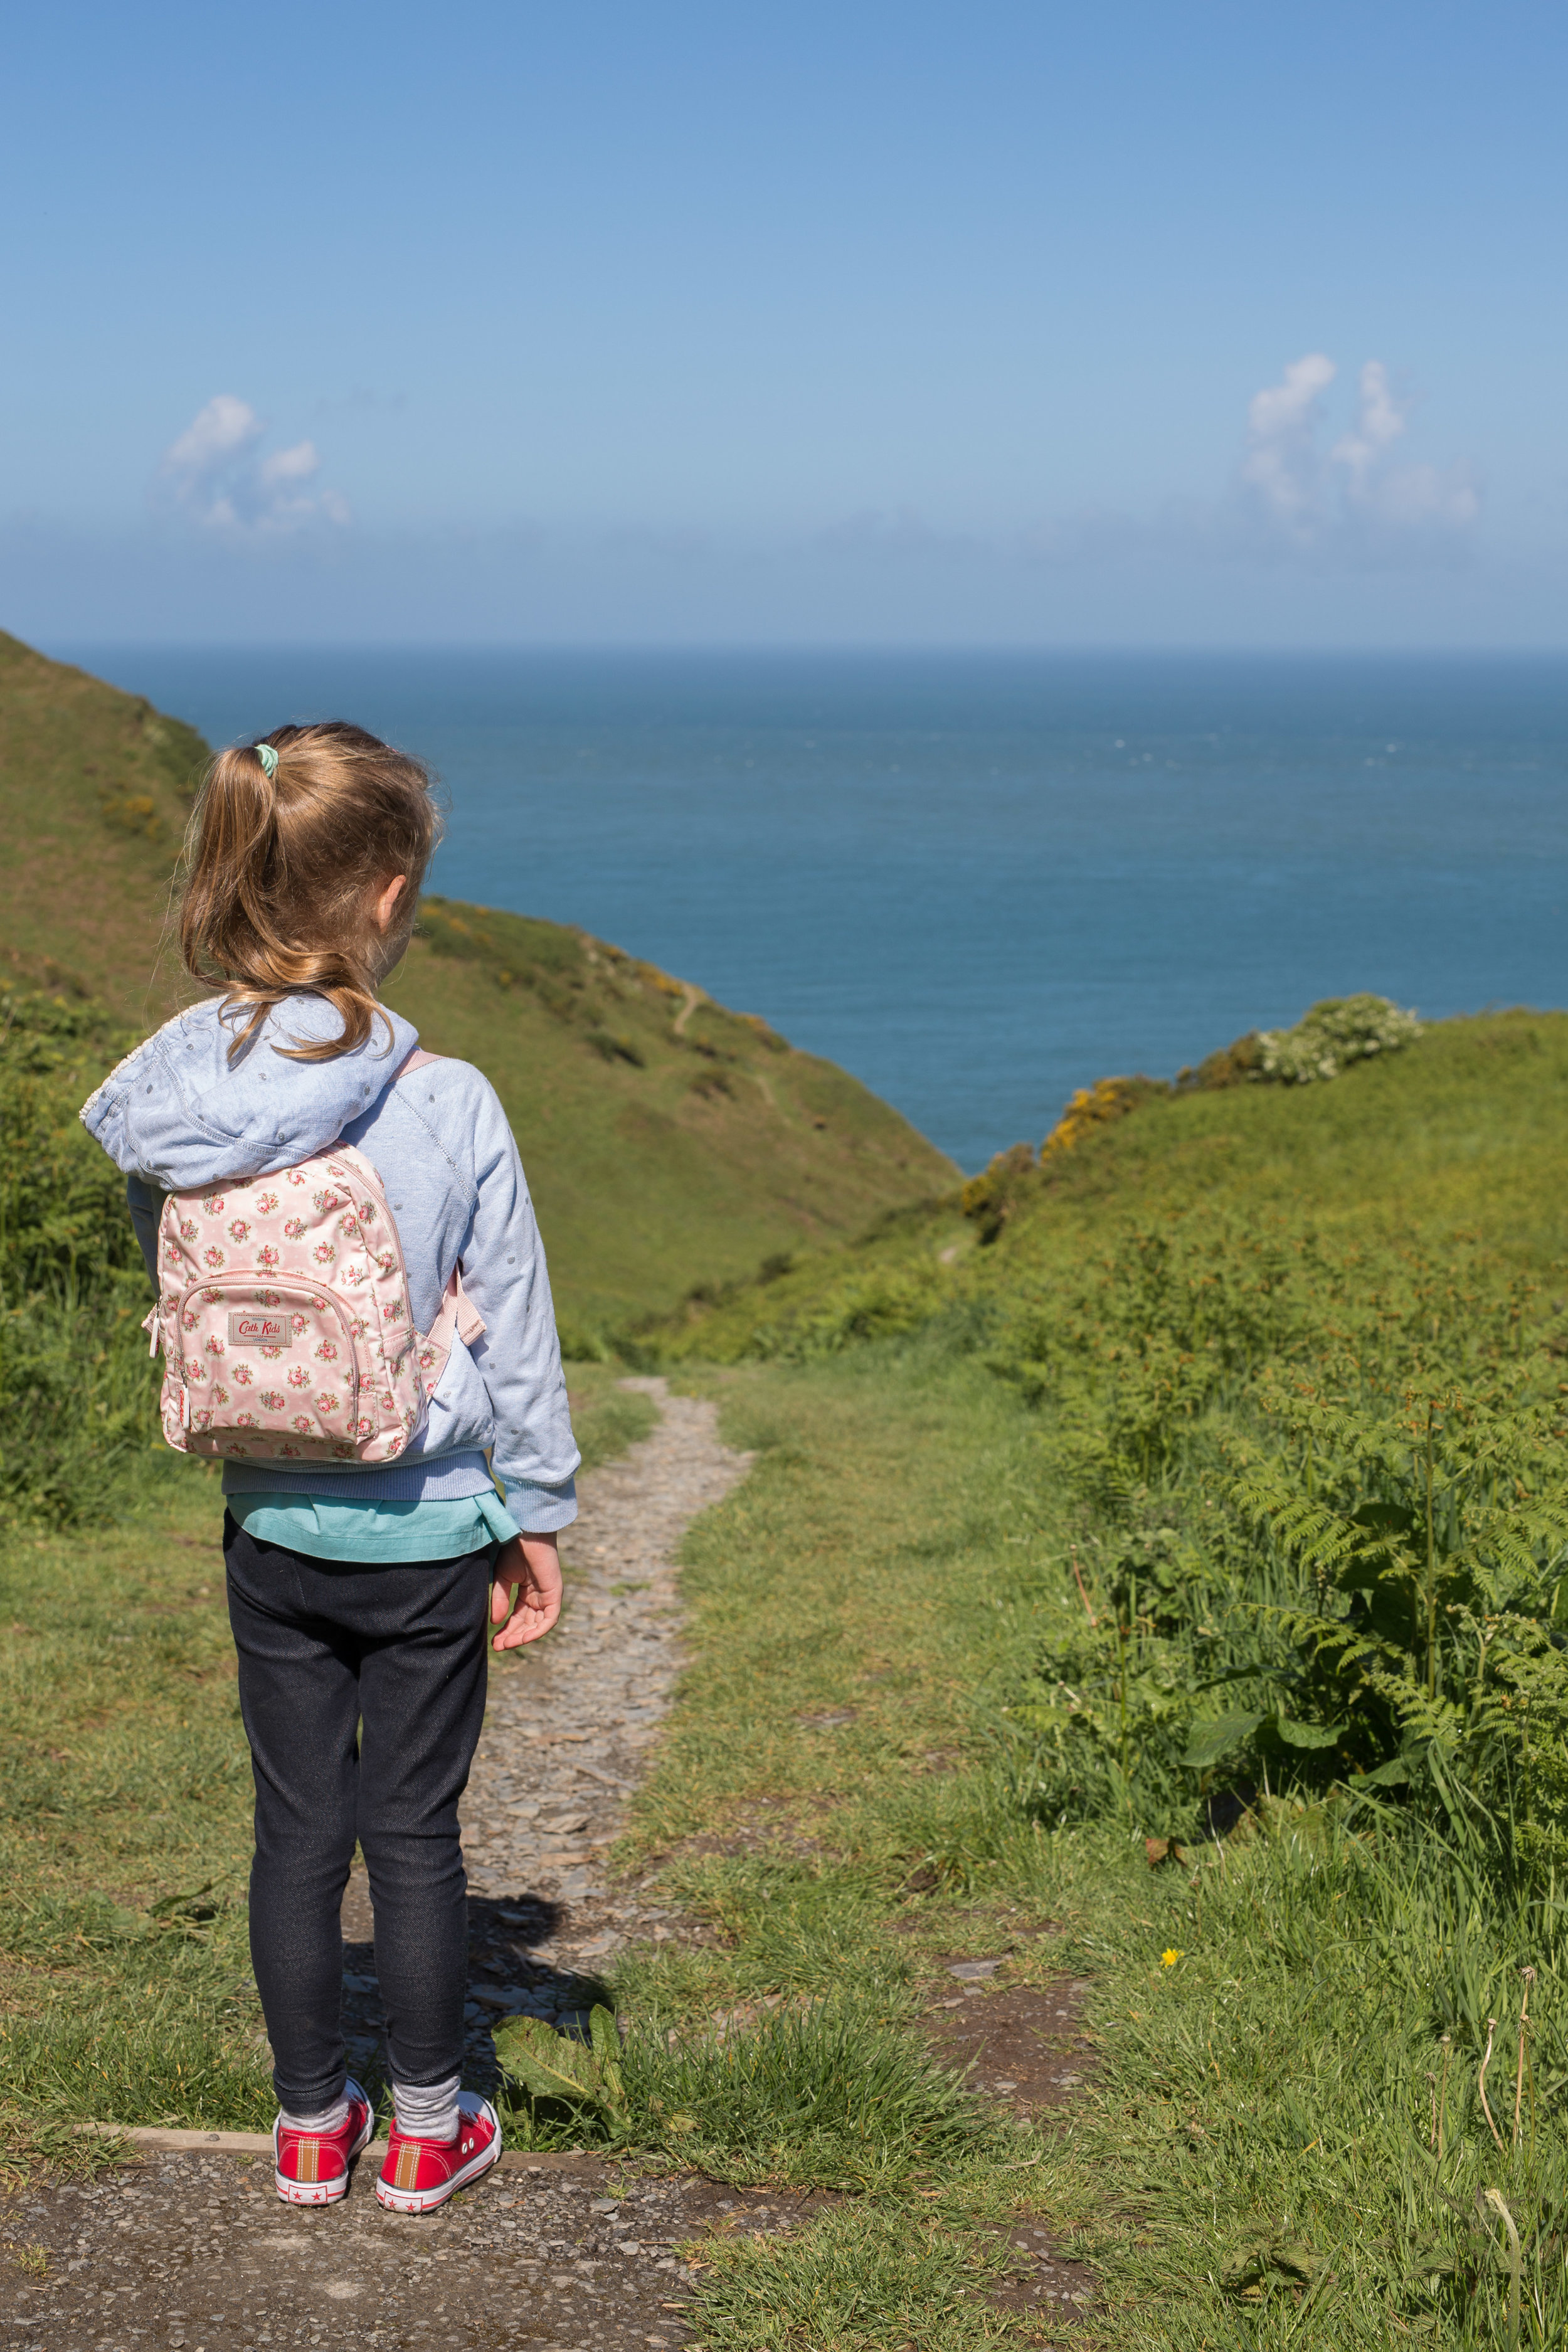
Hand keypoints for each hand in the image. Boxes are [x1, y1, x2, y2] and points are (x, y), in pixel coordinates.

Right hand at [490, 1533, 562, 1649]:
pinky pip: (549, 1619)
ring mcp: (548, 1596)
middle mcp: (539, 1597)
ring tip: (506, 1644)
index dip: (507, 1630)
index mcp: (528, 1593)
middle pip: (528, 1624)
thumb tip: (495, 1622)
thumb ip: (499, 1600)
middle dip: (513, 1636)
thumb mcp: (502, 1578)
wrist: (525, 1533)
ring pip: (538, 1625)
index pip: (518, 1618)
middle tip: (498, 1646)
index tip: (494, 1642)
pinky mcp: (555, 1594)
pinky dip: (537, 1631)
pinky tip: (523, 1638)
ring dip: (522, 1637)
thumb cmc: (514, 1550)